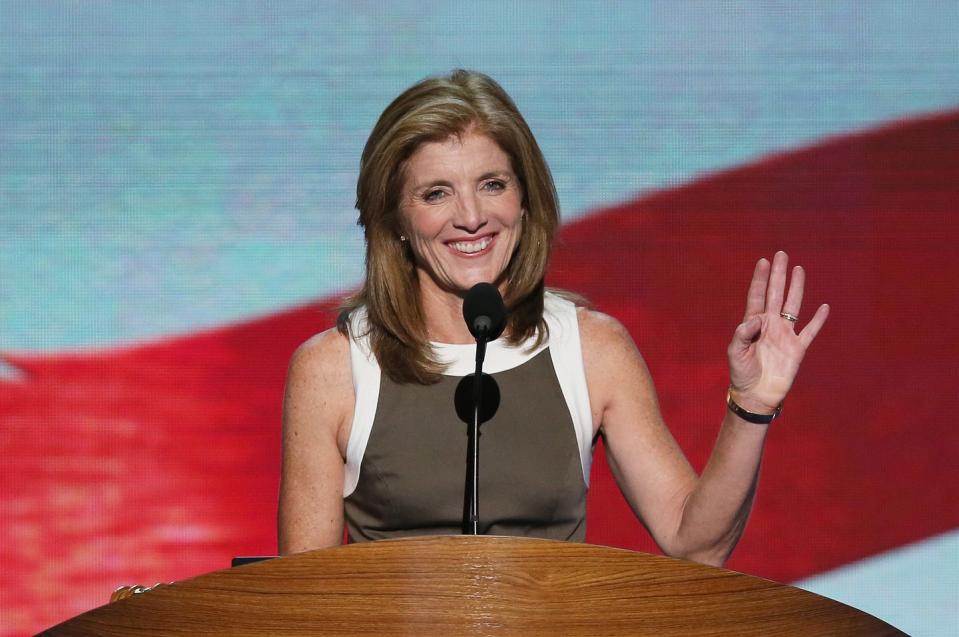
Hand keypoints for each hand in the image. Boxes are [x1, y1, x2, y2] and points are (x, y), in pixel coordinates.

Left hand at [727, 251, 828, 413]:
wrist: (756, 395)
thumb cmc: (741, 373)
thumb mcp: (736, 352)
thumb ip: (743, 333)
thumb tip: (757, 318)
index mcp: (753, 324)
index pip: (757, 296)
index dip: (760, 279)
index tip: (763, 261)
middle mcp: (770, 325)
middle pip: (776, 294)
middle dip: (778, 275)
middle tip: (781, 254)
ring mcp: (785, 335)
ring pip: (793, 306)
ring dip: (796, 288)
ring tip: (798, 269)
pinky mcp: (797, 348)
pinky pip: (810, 331)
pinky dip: (818, 320)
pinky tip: (824, 307)